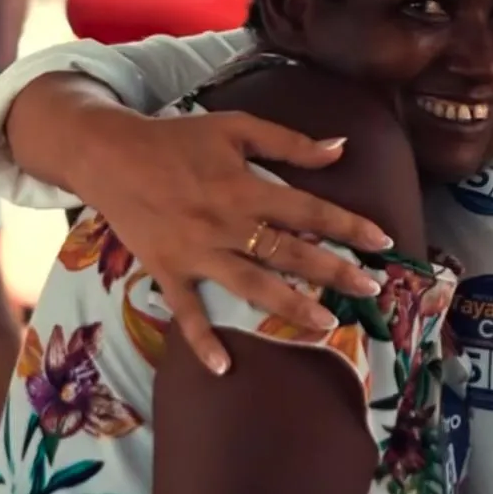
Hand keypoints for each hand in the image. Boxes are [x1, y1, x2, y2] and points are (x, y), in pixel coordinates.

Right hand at [68, 107, 393, 374]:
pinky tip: (224, 367)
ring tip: (327, 325)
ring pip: (250, 286)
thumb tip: (341, 148)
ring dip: (289, 307)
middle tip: (372, 289)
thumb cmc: (179, 138)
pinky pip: (186, 311)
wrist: (109, 155)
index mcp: (246, 188)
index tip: (383, 241)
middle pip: (289, 253)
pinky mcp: (166, 271)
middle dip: (334, 272)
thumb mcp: (237, 126)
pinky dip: (202, 340)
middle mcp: (226, 224)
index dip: (349, 225)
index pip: (310, 210)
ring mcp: (196, 252)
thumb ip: (290, 142)